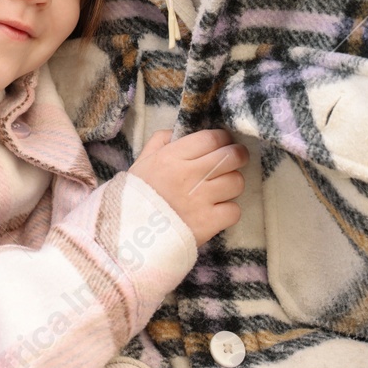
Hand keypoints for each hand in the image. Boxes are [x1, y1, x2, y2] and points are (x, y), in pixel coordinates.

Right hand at [128, 129, 245, 244]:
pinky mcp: (208, 223)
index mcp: (172, 157)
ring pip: (236, 182)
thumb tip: (180, 131)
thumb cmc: (135, 196)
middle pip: (231, 157)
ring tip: (222, 188)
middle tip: (236, 158)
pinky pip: (234, 210)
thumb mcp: (142, 161)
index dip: (223, 138)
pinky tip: (217, 211)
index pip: (211, 138)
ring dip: (232, 183)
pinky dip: (229, 210)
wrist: (128, 235)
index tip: (224, 141)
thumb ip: (160, 141)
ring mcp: (200, 200)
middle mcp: (189, 175)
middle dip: (238, 155)